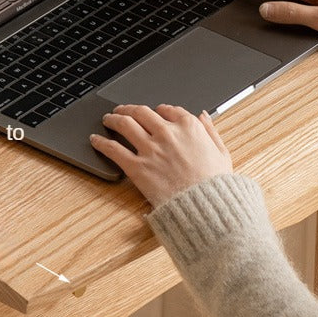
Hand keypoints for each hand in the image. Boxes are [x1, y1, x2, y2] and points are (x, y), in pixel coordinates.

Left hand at [91, 104, 232, 205]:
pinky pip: (113, 149)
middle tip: (123, 110)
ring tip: (108, 119)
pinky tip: (95, 140)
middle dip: (130, 109)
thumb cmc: (216, 186)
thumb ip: (211, 131)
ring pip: (125, 124)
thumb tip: (203, 116)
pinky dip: (101, 142)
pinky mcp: (137, 167)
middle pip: (142, 112)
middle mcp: (167, 133)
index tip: (154, 113)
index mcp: (189, 127)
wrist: (205, 208)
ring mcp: (150, 149)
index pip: (168, 110)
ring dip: (114, 118)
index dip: (159, 110)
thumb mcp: (222, 153)